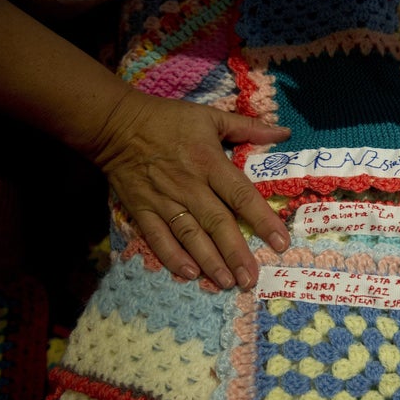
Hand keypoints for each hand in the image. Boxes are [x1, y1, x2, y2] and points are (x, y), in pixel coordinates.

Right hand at [93, 88, 291, 288]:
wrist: (115, 123)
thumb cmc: (168, 119)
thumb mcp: (211, 116)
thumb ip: (249, 127)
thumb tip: (284, 132)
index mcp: (210, 163)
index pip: (242, 195)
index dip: (263, 220)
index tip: (281, 243)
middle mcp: (190, 186)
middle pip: (218, 223)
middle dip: (236, 253)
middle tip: (251, 279)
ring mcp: (164, 200)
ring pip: (190, 236)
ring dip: (210, 261)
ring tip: (227, 283)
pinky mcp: (142, 210)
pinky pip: (158, 238)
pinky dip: (173, 257)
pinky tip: (190, 274)